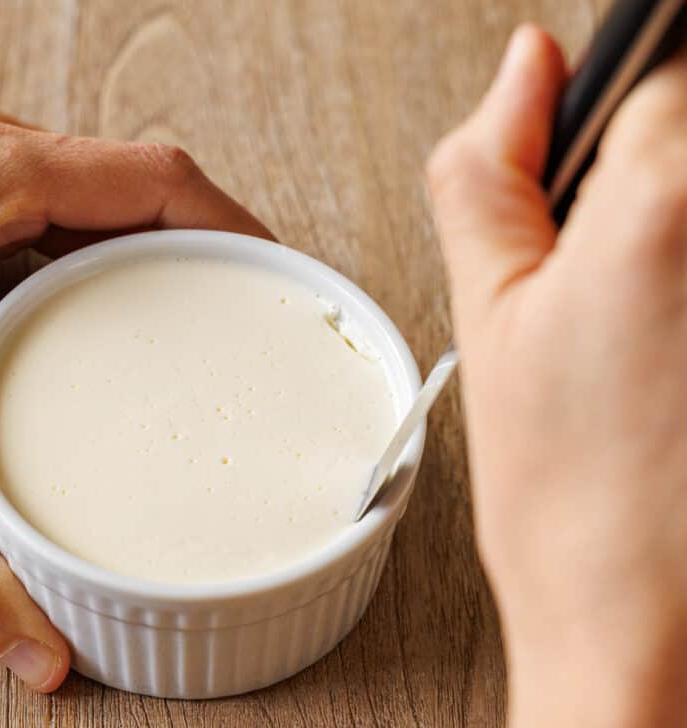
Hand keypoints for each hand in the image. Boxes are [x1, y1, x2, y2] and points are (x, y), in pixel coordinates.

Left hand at [0, 101, 272, 691]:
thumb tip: (43, 653)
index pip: (158, 181)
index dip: (234, 228)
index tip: (276, 275)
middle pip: (142, 184)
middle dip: (207, 244)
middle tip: (245, 306)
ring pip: (104, 189)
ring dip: (158, 244)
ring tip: (195, 306)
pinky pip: (64, 201)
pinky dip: (106, 244)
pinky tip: (115, 300)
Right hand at [427, 26, 686, 727]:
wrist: (647, 623)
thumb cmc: (565, 497)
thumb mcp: (489, 318)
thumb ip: (491, 174)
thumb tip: (523, 68)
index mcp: (663, 209)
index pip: (653, 65)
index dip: (605, 128)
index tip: (590, 183)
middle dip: (651, 176)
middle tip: (611, 273)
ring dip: (676, 238)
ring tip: (651, 329)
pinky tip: (676, 356)